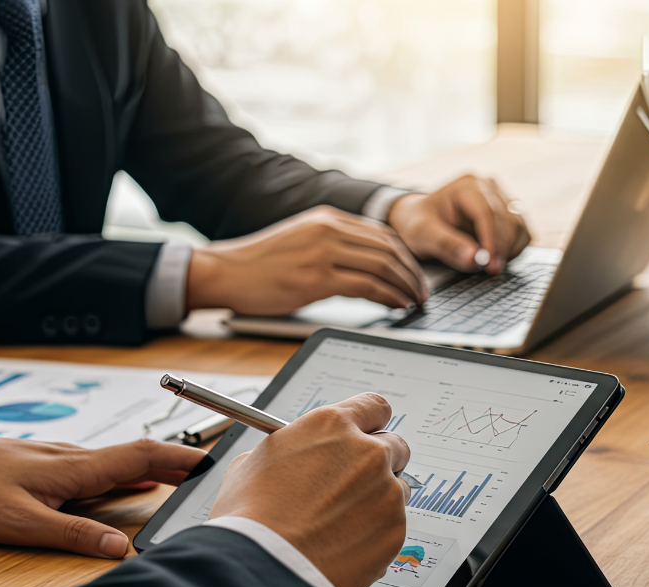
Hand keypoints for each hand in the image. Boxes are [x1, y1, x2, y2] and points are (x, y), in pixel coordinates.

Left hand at [0, 432, 204, 557]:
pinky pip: (101, 466)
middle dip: (178, 462)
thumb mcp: (20, 523)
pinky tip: (125, 486)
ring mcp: (63, 460)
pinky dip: (127, 474)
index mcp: (77, 469)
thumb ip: (74, 535)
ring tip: (179, 480)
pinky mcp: (50, 466)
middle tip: (209, 472)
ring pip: (121, 460)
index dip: (182, 460)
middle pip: (140, 455)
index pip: (144, 457)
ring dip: (154, 468)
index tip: (213, 464)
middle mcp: (76, 459)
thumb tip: (120, 548)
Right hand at [187, 206, 429, 313]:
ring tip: (413, 302)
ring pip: (383, 266)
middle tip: (422, 292)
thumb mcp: (302, 240)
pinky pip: (367, 286)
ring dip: (405, 287)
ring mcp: (324, 251)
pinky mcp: (317, 277)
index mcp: (328, 218)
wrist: (226, 271)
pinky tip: (396, 305)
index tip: (415, 275)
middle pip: (389, 249)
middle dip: (412, 273)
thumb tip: (368, 267)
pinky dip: (388, 296)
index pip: (383, 234)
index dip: (406, 257)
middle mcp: (329, 229)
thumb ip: (334, 245)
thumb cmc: (260, 264)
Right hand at [210, 393, 409, 586]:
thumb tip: (295, 453)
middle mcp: (367, 453)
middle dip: (379, 462)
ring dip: (378, 500)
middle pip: (395, 446)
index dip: (369, 423)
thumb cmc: (250, 519)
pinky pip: (392, 526)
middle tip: (354, 484)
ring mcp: (386, 493)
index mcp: (332, 426)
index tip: (366, 434)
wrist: (262, 571)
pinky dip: (374, 534)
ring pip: (398, 489)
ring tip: (341, 522)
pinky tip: (342, 545)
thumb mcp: (255, 462)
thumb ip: (291, 449)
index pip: (374, 407)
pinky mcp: (394, 531)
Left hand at [387, 175, 530, 275]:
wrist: (419, 221)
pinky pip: (521, 234)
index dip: (492, 240)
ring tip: (491, 266)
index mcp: (467, 186)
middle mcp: (488, 188)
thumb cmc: (418, 224)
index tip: (490, 265)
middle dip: (501, 248)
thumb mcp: (423, 235)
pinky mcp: (507, 215)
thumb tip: (474, 259)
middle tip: (491, 271)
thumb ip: (447, 246)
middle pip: (507, 220)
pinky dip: (513, 249)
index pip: (487, 213)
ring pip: (519, 227)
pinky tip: (496, 259)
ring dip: (509, 250)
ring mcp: (501, 200)